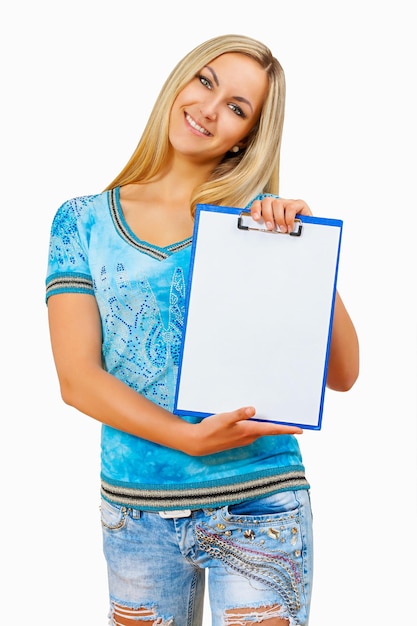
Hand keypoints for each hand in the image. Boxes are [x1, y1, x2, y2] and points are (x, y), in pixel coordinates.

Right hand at [185, 406, 302, 455]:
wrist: (198, 443)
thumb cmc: (210, 430)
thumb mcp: (224, 418)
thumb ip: (238, 414)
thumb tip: (253, 409)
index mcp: (248, 431)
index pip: (273, 429)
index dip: (287, 429)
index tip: (301, 430)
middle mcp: (248, 436)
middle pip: (270, 430)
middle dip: (281, 425)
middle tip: (293, 419)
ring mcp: (243, 438)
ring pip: (261, 430)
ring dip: (270, 425)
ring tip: (279, 416)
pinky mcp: (237, 437)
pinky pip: (253, 430)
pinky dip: (259, 425)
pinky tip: (256, 418)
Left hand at [250, 197, 311, 232]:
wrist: (308, 232)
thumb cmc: (290, 232)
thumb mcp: (276, 230)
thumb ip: (269, 228)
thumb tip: (258, 234)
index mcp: (270, 208)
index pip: (259, 203)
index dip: (255, 209)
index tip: (255, 218)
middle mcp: (278, 203)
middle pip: (267, 201)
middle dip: (267, 215)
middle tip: (270, 227)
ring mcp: (288, 202)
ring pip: (278, 203)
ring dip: (278, 218)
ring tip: (282, 229)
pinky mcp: (299, 204)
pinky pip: (291, 207)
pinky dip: (289, 219)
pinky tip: (290, 227)